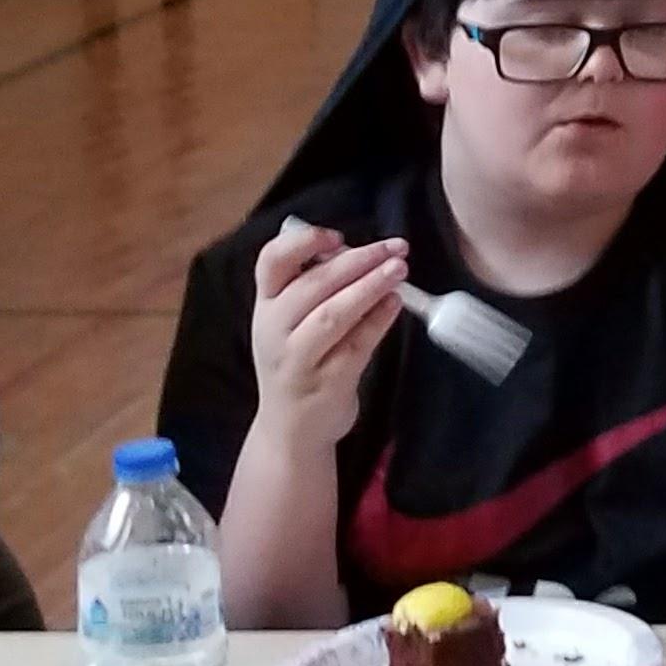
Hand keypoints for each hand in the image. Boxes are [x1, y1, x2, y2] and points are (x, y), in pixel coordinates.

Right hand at [249, 218, 404, 455]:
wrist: (290, 429)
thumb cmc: (297, 362)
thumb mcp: (289, 323)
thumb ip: (313, 287)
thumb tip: (361, 251)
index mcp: (265, 306)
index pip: (271, 262)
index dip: (302, 243)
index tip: (337, 236)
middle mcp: (274, 330)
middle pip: (312, 286)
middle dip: (357, 261)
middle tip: (393, 248)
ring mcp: (297, 360)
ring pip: (332, 315)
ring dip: (369, 287)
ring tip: (399, 269)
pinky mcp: (326, 383)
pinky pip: (356, 346)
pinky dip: (378, 321)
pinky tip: (395, 303)